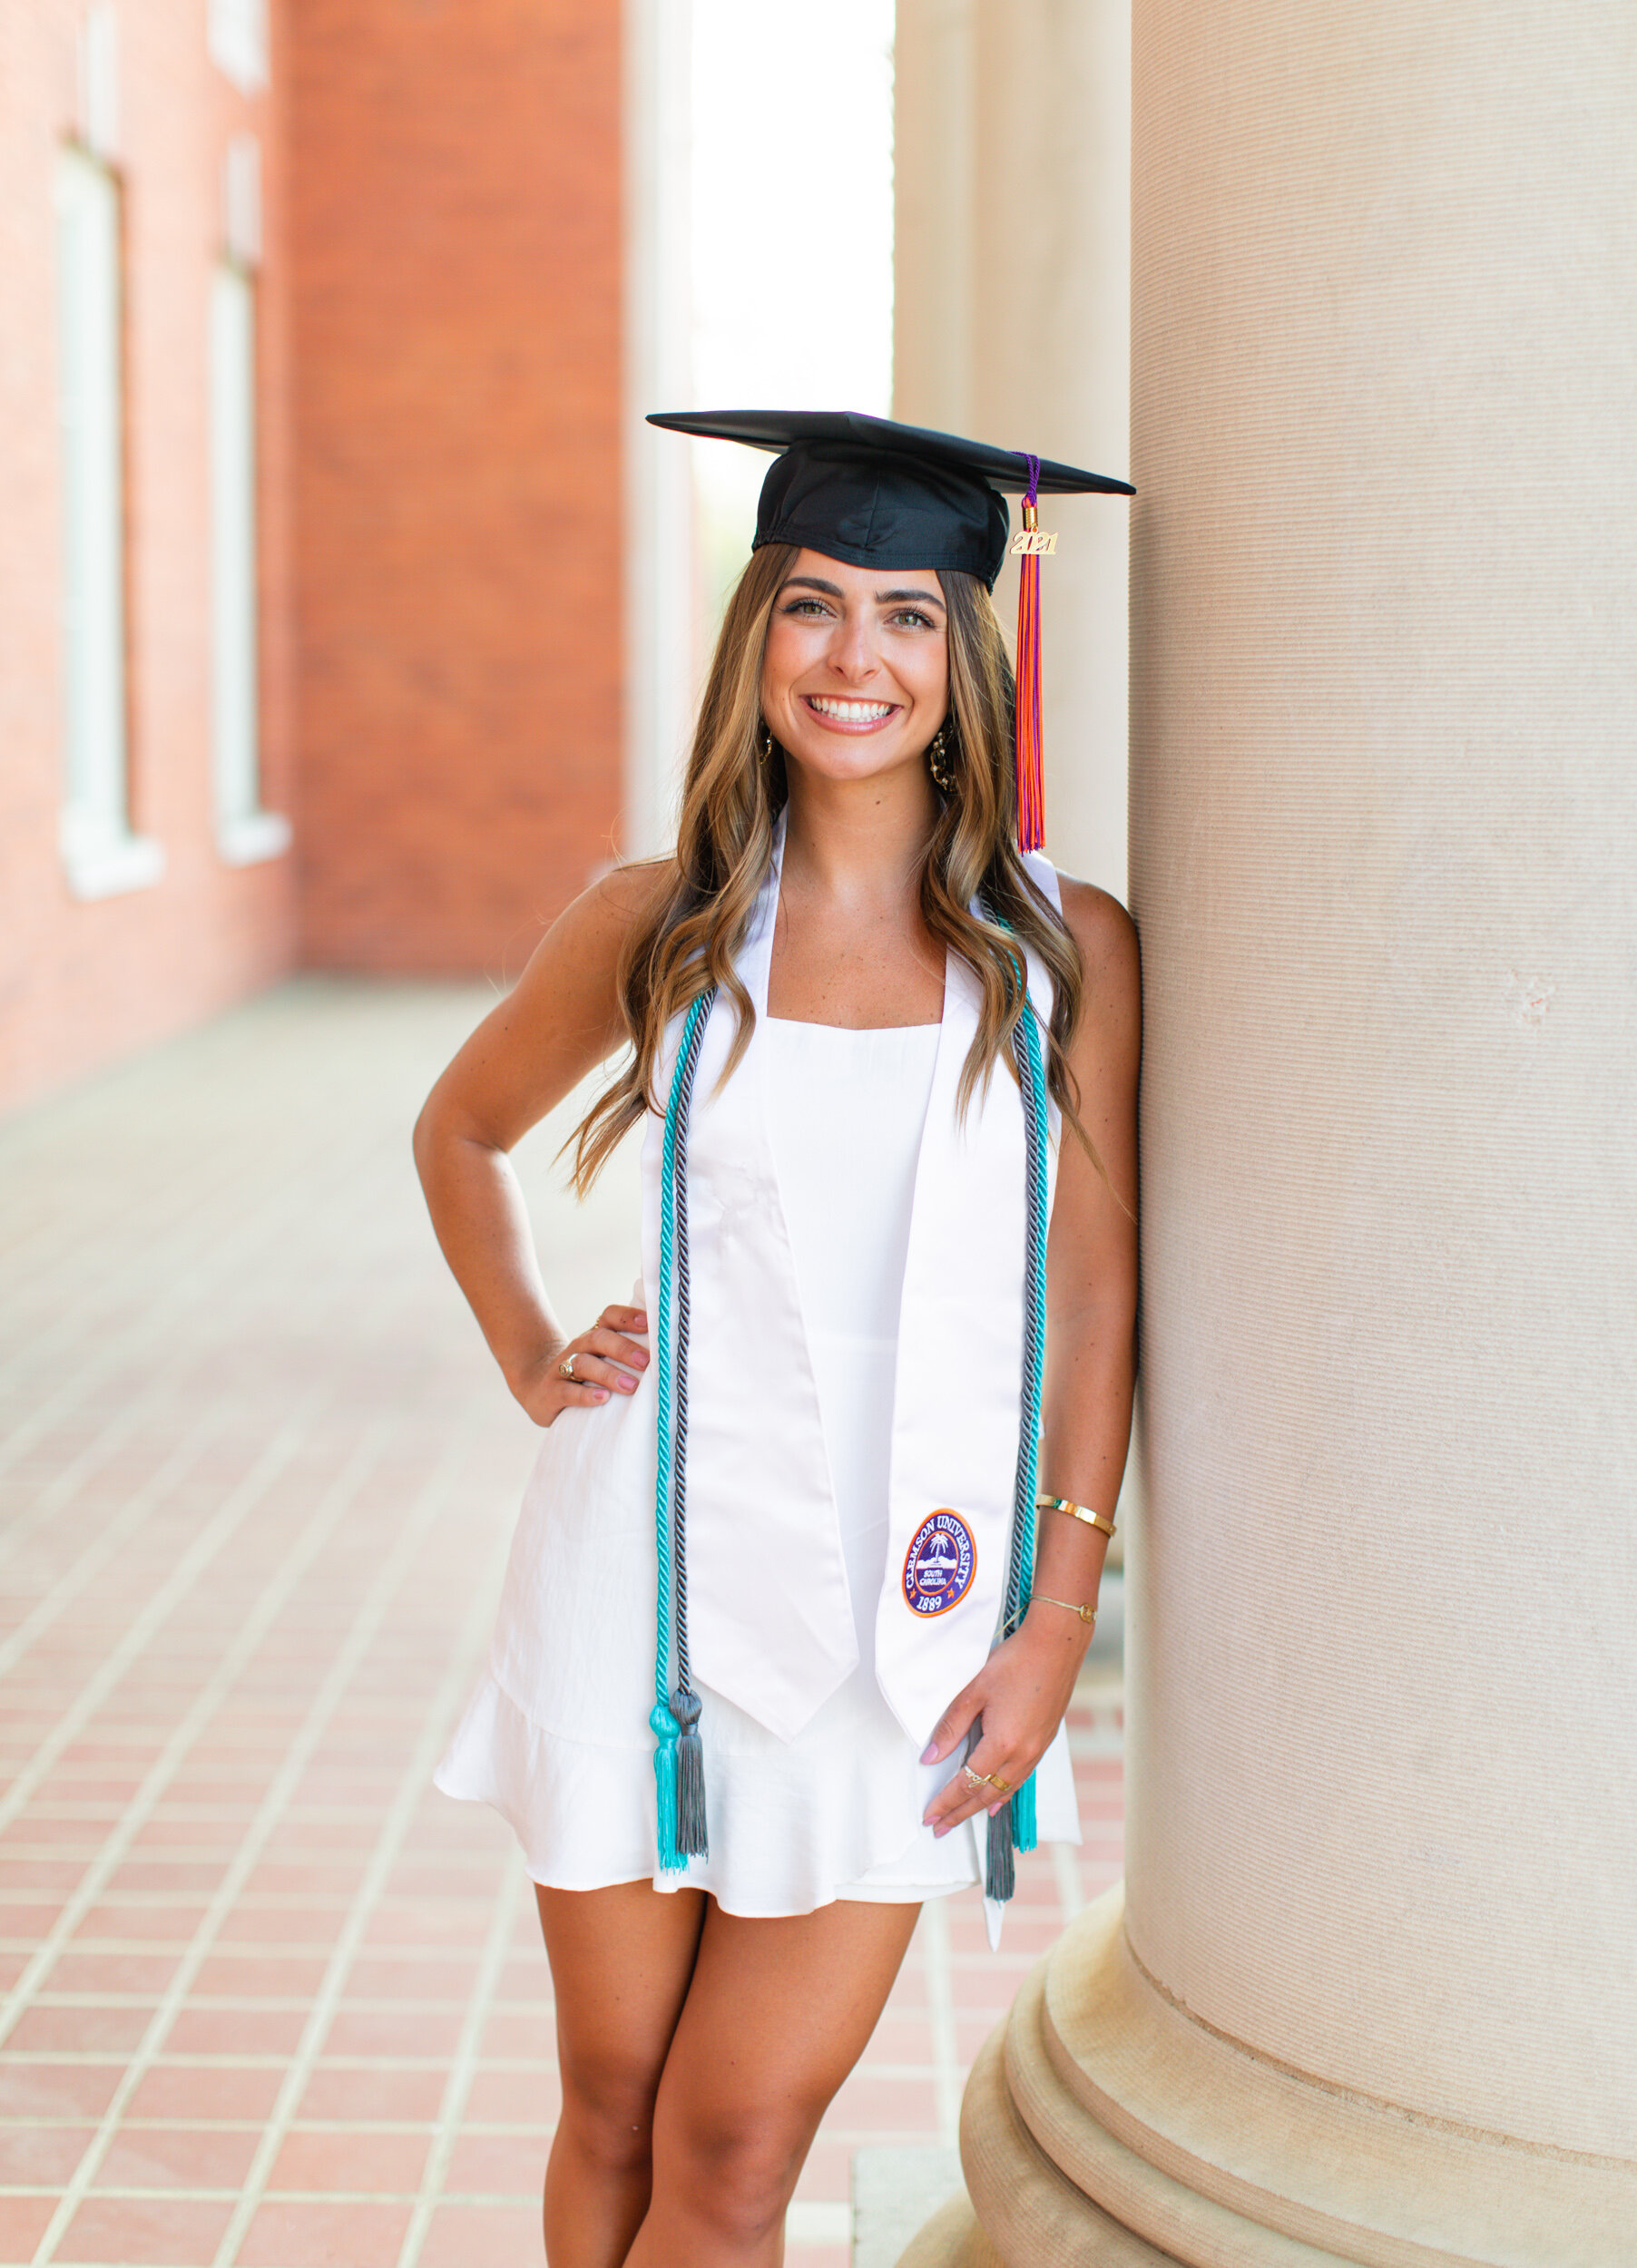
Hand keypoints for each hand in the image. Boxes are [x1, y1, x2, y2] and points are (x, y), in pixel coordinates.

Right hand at [510, 1304, 648, 1426]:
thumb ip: (631, 1353)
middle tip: (646, 1361)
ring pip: (583, 1364)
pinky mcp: (551, 1393)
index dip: (629, 1317)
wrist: (538, 1389)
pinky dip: (586, 1395)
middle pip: (599, 1339)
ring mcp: (562, 1368)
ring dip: (608, 1374)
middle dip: (624, 1349)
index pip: (610, 1317)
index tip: (650, 1324)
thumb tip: (672, 1353)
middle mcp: (579, 1348)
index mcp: (595, 1337)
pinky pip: (567, 1391)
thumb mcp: (604, 1360)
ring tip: (630, 1386)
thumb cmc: (586, 1376)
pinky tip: (603, 1399)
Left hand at [919, 1605, 1085, 1836]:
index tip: (929, 1816)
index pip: (967, 1784)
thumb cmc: (1016, 1662)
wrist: (1058, 1645)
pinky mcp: (1045, 1741)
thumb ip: (951, 1727)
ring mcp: (1037, 1750)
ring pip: (1005, 1789)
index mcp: (1002, 1744)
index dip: (946, 1802)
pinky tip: (997, 1799)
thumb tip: (931, 1757)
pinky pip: (1021, 1778)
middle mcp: (1023, 1754)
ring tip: (962, 1817)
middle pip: (986, 1794)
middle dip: (960, 1813)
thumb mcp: (974, 1692)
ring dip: (981, 1806)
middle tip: (939, 1827)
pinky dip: (1005, 1792)